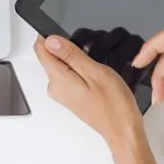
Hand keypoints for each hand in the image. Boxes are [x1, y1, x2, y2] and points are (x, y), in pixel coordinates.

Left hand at [34, 35, 144, 150]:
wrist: (122, 130)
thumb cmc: (114, 106)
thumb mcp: (94, 72)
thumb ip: (70, 55)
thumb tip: (51, 40)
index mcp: (58, 79)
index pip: (41, 49)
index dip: (51, 35)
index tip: (65, 33)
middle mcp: (54, 87)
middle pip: (50, 56)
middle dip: (66, 48)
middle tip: (89, 54)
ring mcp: (61, 93)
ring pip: (61, 64)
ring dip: (75, 59)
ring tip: (94, 66)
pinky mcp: (70, 96)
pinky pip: (68, 74)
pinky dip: (79, 69)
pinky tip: (94, 75)